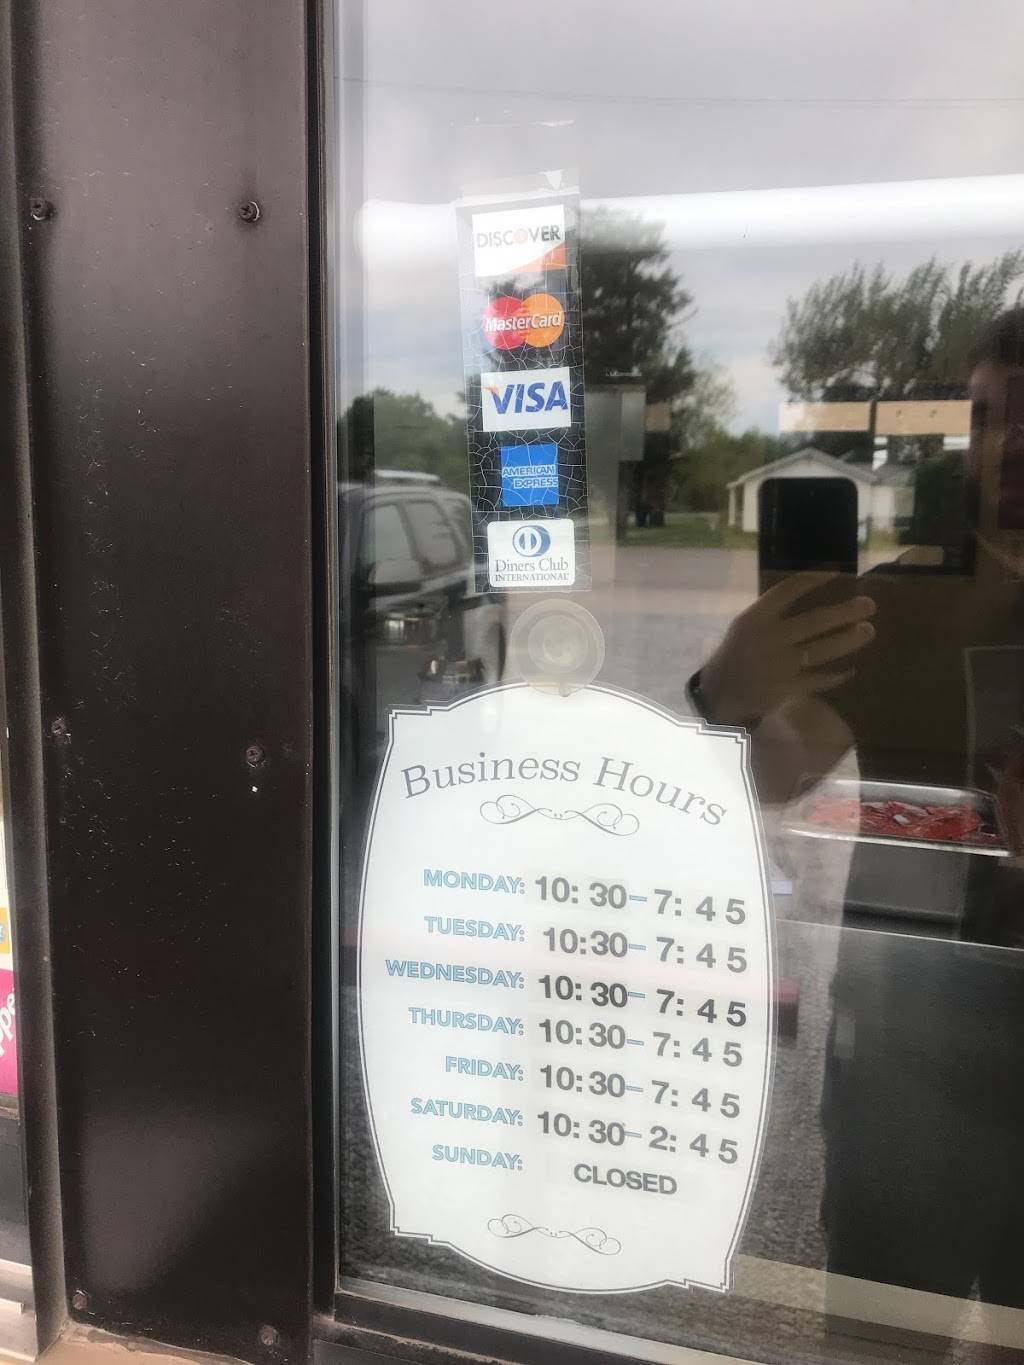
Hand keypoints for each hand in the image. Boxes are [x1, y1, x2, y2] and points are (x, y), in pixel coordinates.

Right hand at [700, 573, 875, 728]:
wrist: (720, 691)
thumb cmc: (739, 651)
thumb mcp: (746, 625)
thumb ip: (773, 611)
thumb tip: (814, 590)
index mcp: (755, 618)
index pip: (788, 590)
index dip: (814, 579)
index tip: (837, 572)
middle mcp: (767, 639)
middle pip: (813, 621)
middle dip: (845, 612)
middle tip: (869, 605)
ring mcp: (777, 665)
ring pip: (821, 650)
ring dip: (848, 640)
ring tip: (868, 630)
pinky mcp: (785, 688)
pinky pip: (818, 679)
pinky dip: (836, 675)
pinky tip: (849, 669)